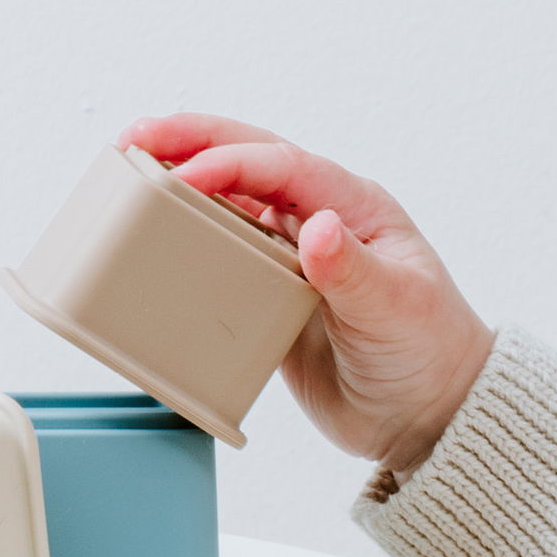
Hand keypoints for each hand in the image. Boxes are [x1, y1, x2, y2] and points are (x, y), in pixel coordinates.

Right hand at [125, 116, 495, 471]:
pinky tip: (149, 241)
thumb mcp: (397, 308)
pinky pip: (220, 258)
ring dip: (178, 186)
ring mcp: (291, 257)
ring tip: (126, 175)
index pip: (284, 166)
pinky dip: (184, 243)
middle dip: (188, 144)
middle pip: (245, 163)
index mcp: (354, 206)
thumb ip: (354, 271)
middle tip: (131, 139)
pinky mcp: (271, 296)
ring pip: (226, 204)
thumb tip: (318, 227)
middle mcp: (319, 219)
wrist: (428, 417)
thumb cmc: (430, 352)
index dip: (230, 162)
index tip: (185, 175)